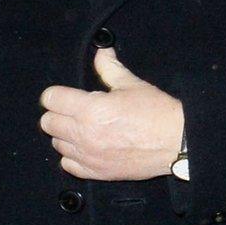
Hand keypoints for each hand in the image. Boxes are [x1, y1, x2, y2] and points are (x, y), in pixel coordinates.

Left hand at [39, 48, 183, 181]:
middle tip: (75, 111)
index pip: (51, 99)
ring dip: (66, 135)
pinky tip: (88, 147)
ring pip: (57, 143)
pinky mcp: (96, 172)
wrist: (177, 142)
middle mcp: (85, 134)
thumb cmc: (158, 113)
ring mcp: (89, 155)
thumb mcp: (133, 85)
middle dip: (59, 113)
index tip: (65, 95)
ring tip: (84, 129)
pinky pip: (68, 164)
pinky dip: (74, 156)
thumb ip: (110, 68)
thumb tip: (102, 52)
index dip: (57, 94)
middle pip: (48, 122)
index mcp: (91, 109)